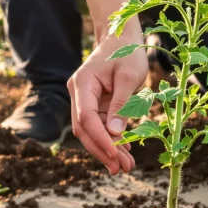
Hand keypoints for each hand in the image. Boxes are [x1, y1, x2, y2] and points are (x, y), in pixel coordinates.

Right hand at [67, 30, 147, 174]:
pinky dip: (111, 141)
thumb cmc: (127, 52)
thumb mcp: (129, 76)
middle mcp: (78, 94)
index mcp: (82, 83)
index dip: (100, 139)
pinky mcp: (94, 105)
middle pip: (84, 130)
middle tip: (121, 169)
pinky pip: (100, 127)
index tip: (116, 154)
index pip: (86, 118)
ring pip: (91, 132)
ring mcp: (85, 100)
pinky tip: (124, 153)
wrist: (122, 38)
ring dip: (107, 150)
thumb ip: (121, 105)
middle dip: (102, 151)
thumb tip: (115, 134)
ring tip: (126, 166)